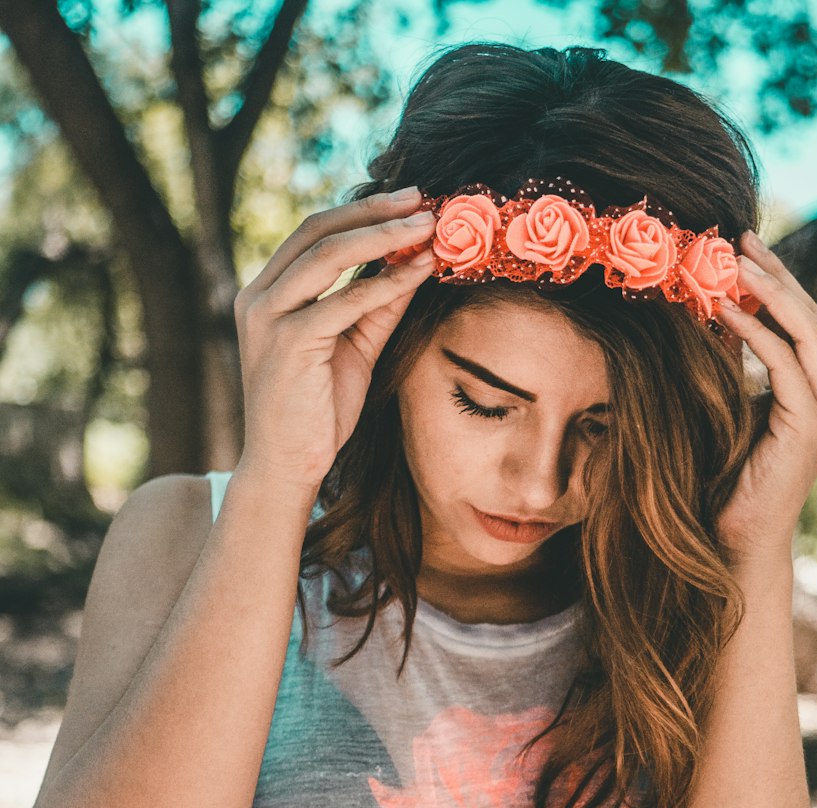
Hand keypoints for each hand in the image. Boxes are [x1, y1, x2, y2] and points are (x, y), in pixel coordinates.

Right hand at [232, 189, 437, 499]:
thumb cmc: (317, 413)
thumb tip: (416, 262)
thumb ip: (377, 307)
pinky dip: (386, 283)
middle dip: (374, 211)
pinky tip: (419, 272)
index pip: (314, 233)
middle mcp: (258, 297)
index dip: (362, 212)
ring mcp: (267, 317)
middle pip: (318, 231)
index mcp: (266, 293)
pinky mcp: (287, 343)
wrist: (288, 467)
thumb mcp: (353, 349)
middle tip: (422, 200)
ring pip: (328, 255)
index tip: (408, 202)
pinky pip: (344, 302)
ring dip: (384, 237)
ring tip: (428, 227)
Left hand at [713, 231, 816, 565]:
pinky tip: (724, 308)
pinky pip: (784, 362)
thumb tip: (700, 319)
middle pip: (807, 313)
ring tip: (732, 258)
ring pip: (804, 328)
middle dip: (773, 271)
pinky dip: (756, 330)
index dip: (772, 279)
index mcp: (812, 388)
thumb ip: (726, 369)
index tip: (737, 245)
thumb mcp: (723, 409)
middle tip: (737, 235)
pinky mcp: (808, 425)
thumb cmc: (720, 481)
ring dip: (767, 289)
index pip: (798, 318)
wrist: (732, 540)